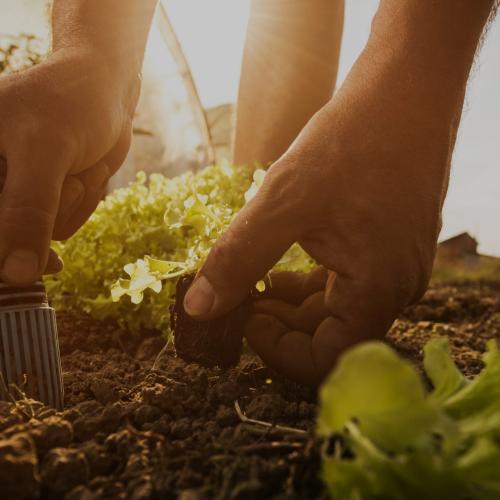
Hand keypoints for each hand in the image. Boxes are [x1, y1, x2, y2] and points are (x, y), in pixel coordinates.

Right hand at [0, 47, 138, 284]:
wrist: (108, 92)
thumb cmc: (70, 106)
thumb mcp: (45, 153)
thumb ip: (28, 212)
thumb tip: (16, 275)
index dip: (8, 244)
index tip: (37, 245)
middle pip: (10, 238)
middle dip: (52, 212)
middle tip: (70, 177)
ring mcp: (15, 192)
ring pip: (39, 237)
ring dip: (71, 207)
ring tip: (79, 168)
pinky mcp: (43, 199)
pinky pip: (61, 227)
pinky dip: (82, 206)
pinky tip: (87, 173)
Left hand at [183, 48, 461, 383]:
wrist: (403, 95)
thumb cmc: (352, 143)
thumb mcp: (284, 202)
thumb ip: (240, 258)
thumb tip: (199, 308)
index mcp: (378, 288)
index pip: (327, 358)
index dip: (279, 350)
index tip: (244, 319)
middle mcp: (394, 288)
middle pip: (329, 336)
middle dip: (279, 324)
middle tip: (238, 298)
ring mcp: (393, 268)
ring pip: (334, 310)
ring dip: (290, 304)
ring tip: (254, 281)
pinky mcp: (386, 249)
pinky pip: (344, 284)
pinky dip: (308, 283)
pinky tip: (281, 266)